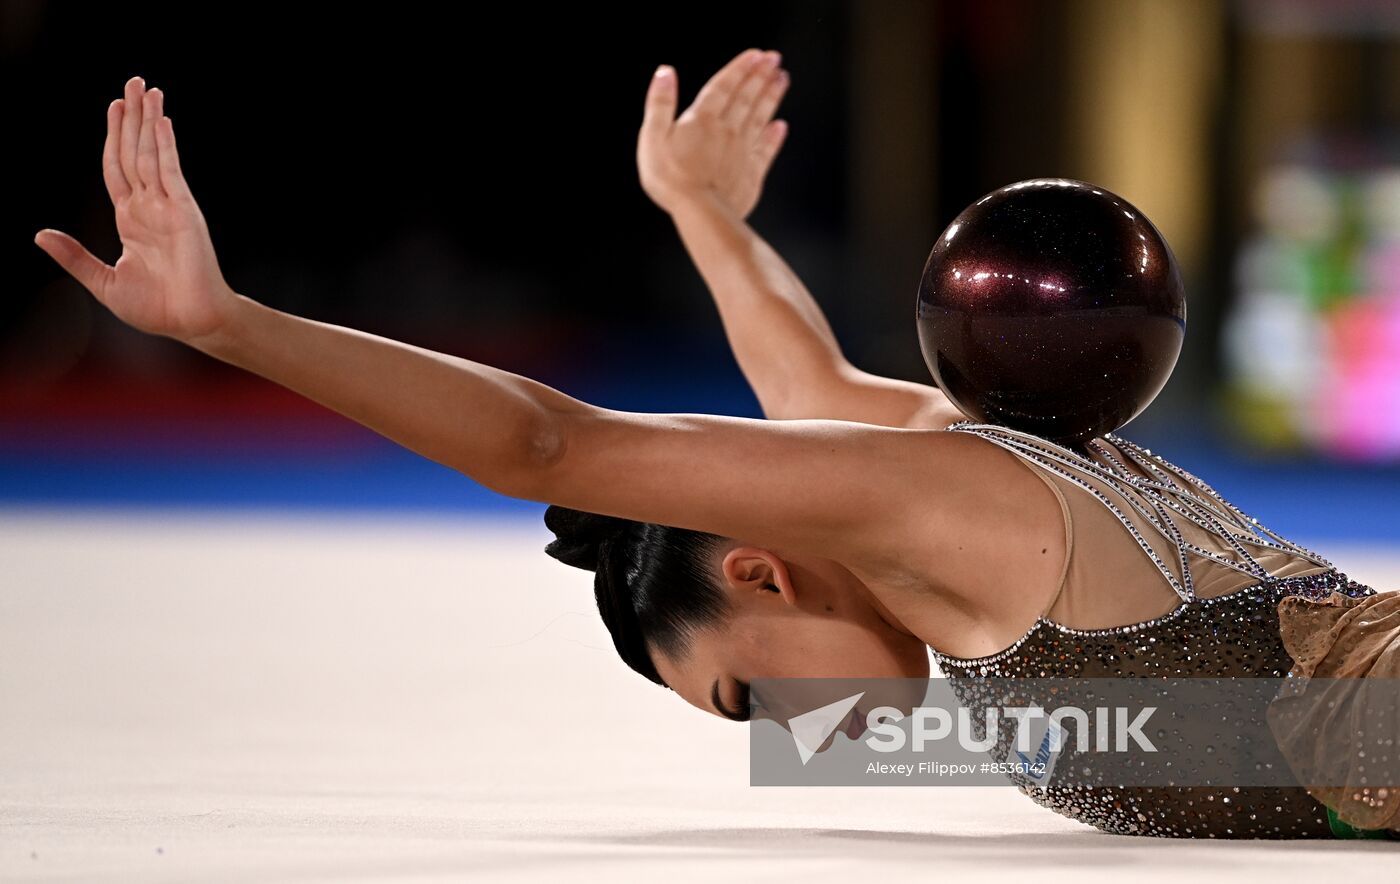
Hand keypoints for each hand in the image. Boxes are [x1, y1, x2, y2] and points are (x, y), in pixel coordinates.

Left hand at [34, 76, 237, 343]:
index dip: (114, 138)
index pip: (118, 168)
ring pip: (152, 154)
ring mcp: (169, 207)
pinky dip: (166, 147)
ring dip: (149, 121)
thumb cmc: (155, 309)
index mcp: (131, 221)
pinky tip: (162, 123)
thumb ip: (74, 257)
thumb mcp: (103, 282)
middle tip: (133, 82)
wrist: (192, 322)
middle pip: (135, 152)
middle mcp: (150, 207)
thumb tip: (40, 234)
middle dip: (133, 118)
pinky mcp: (185, 212)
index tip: (115, 108)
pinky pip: (171, 172)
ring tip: (147, 89)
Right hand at [636, 48, 790, 219]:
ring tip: (782, 80)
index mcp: (702, 119)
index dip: (740, 68)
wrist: (699, 213)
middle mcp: (727, 130)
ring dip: (771, 97)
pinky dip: (773, 137)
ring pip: (760, 118)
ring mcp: (742, 152)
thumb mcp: (653, 137)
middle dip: (761, 76)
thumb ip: (660, 103)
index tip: (756, 54)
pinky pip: (765, 151)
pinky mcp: (750, 174)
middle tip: (775, 59)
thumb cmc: (671, 178)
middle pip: (746, 97)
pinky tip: (781, 126)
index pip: (724, 86)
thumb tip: (665, 72)